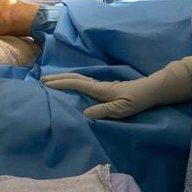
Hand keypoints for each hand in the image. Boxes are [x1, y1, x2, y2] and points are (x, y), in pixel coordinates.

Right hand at [42, 58, 191, 119]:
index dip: (61, 84)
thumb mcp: (121, 110)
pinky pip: (83, 82)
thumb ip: (103, 111)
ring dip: (63, 78)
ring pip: (78, 78)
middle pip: (74, 78)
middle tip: (41, 80)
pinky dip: (72, 81)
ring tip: (50, 80)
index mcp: (100, 90)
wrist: (149, 91)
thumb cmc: (136, 101)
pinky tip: (69, 84)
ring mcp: (101, 85)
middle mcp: (98, 85)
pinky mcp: (104, 88)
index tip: (46, 85)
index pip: (76, 84)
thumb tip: (84, 113)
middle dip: (58, 78)